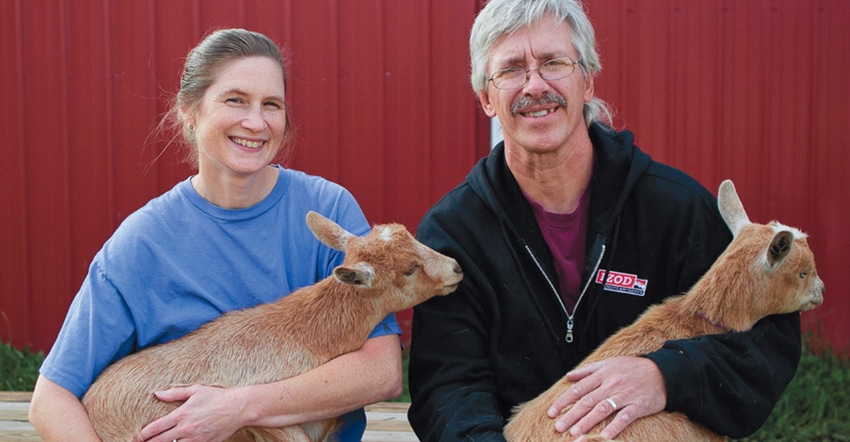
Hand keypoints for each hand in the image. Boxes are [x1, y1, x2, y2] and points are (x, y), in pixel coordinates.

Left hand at [135, 385, 245, 441]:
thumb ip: (174, 393)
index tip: (135, 436)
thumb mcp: (195, 390)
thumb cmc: (217, 397)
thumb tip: (157, 393)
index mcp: (181, 415)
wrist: (238, 408)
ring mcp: (195, 439)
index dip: (142, 434)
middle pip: (159, 441)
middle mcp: (186, 429)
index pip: (155, 428)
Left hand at [546, 356, 665, 439]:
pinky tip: (604, 436)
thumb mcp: (609, 363)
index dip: (564, 401)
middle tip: (558, 427)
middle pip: (587, 401)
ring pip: (602, 410)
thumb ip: (588, 370)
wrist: (663, 373)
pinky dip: (614, 427)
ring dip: (587, 422)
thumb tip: (569, 376)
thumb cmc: (633, 368)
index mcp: (603, 374)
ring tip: (574, 433)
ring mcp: (625, 395)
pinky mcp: (639, 406)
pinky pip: (624, 418)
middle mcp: (612, 384)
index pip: (578, 389)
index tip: (552, 412)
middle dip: (571, 415)